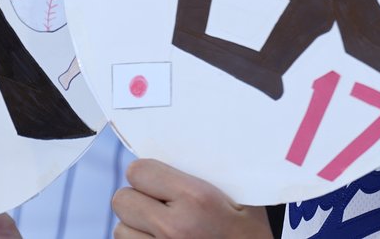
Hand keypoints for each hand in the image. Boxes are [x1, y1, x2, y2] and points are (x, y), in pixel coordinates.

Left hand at [112, 159, 272, 238]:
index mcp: (196, 200)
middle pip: (123, 200)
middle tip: (160, 204)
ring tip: (162, 228)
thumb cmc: (257, 235)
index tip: (160, 179)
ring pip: (121, 229)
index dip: (148, 173)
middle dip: (139, 198)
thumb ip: (214, 176)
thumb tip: (187, 150)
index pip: (139, 171)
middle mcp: (173, 227)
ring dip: (137, 227)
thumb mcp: (247, 200)